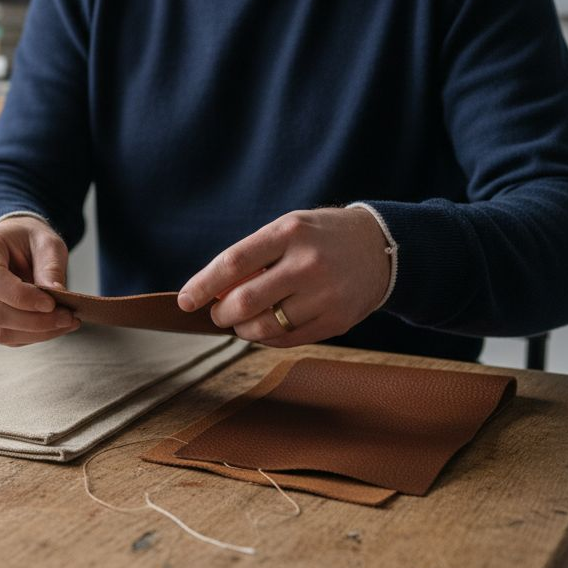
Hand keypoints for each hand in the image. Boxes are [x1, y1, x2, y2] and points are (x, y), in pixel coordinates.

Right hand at [0, 215, 79, 345]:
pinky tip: (51, 327)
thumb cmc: (28, 240)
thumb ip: (51, 268)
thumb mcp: (47, 243)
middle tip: (68, 317)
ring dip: (35, 333)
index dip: (21, 297)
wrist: (12, 245)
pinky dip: (30, 337)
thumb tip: (58, 296)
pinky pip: (1, 337)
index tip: (51, 303)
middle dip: (34, 321)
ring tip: (65, 323)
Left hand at [178, 208, 390, 346]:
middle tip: (217, 313)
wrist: (383, 246)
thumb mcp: (289, 228)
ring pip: (266, 326)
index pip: (234, 262)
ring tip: (242, 322)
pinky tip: (264, 329)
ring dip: (243, 329)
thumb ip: (253, 256)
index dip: (203, 285)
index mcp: (290, 232)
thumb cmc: (321, 237)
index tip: (185, 300)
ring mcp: (326, 294)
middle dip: (221, 313)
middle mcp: (308, 263)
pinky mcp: (338, 320)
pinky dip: (267, 338)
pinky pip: (289, 339)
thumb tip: (212, 292)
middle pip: (246, 300)